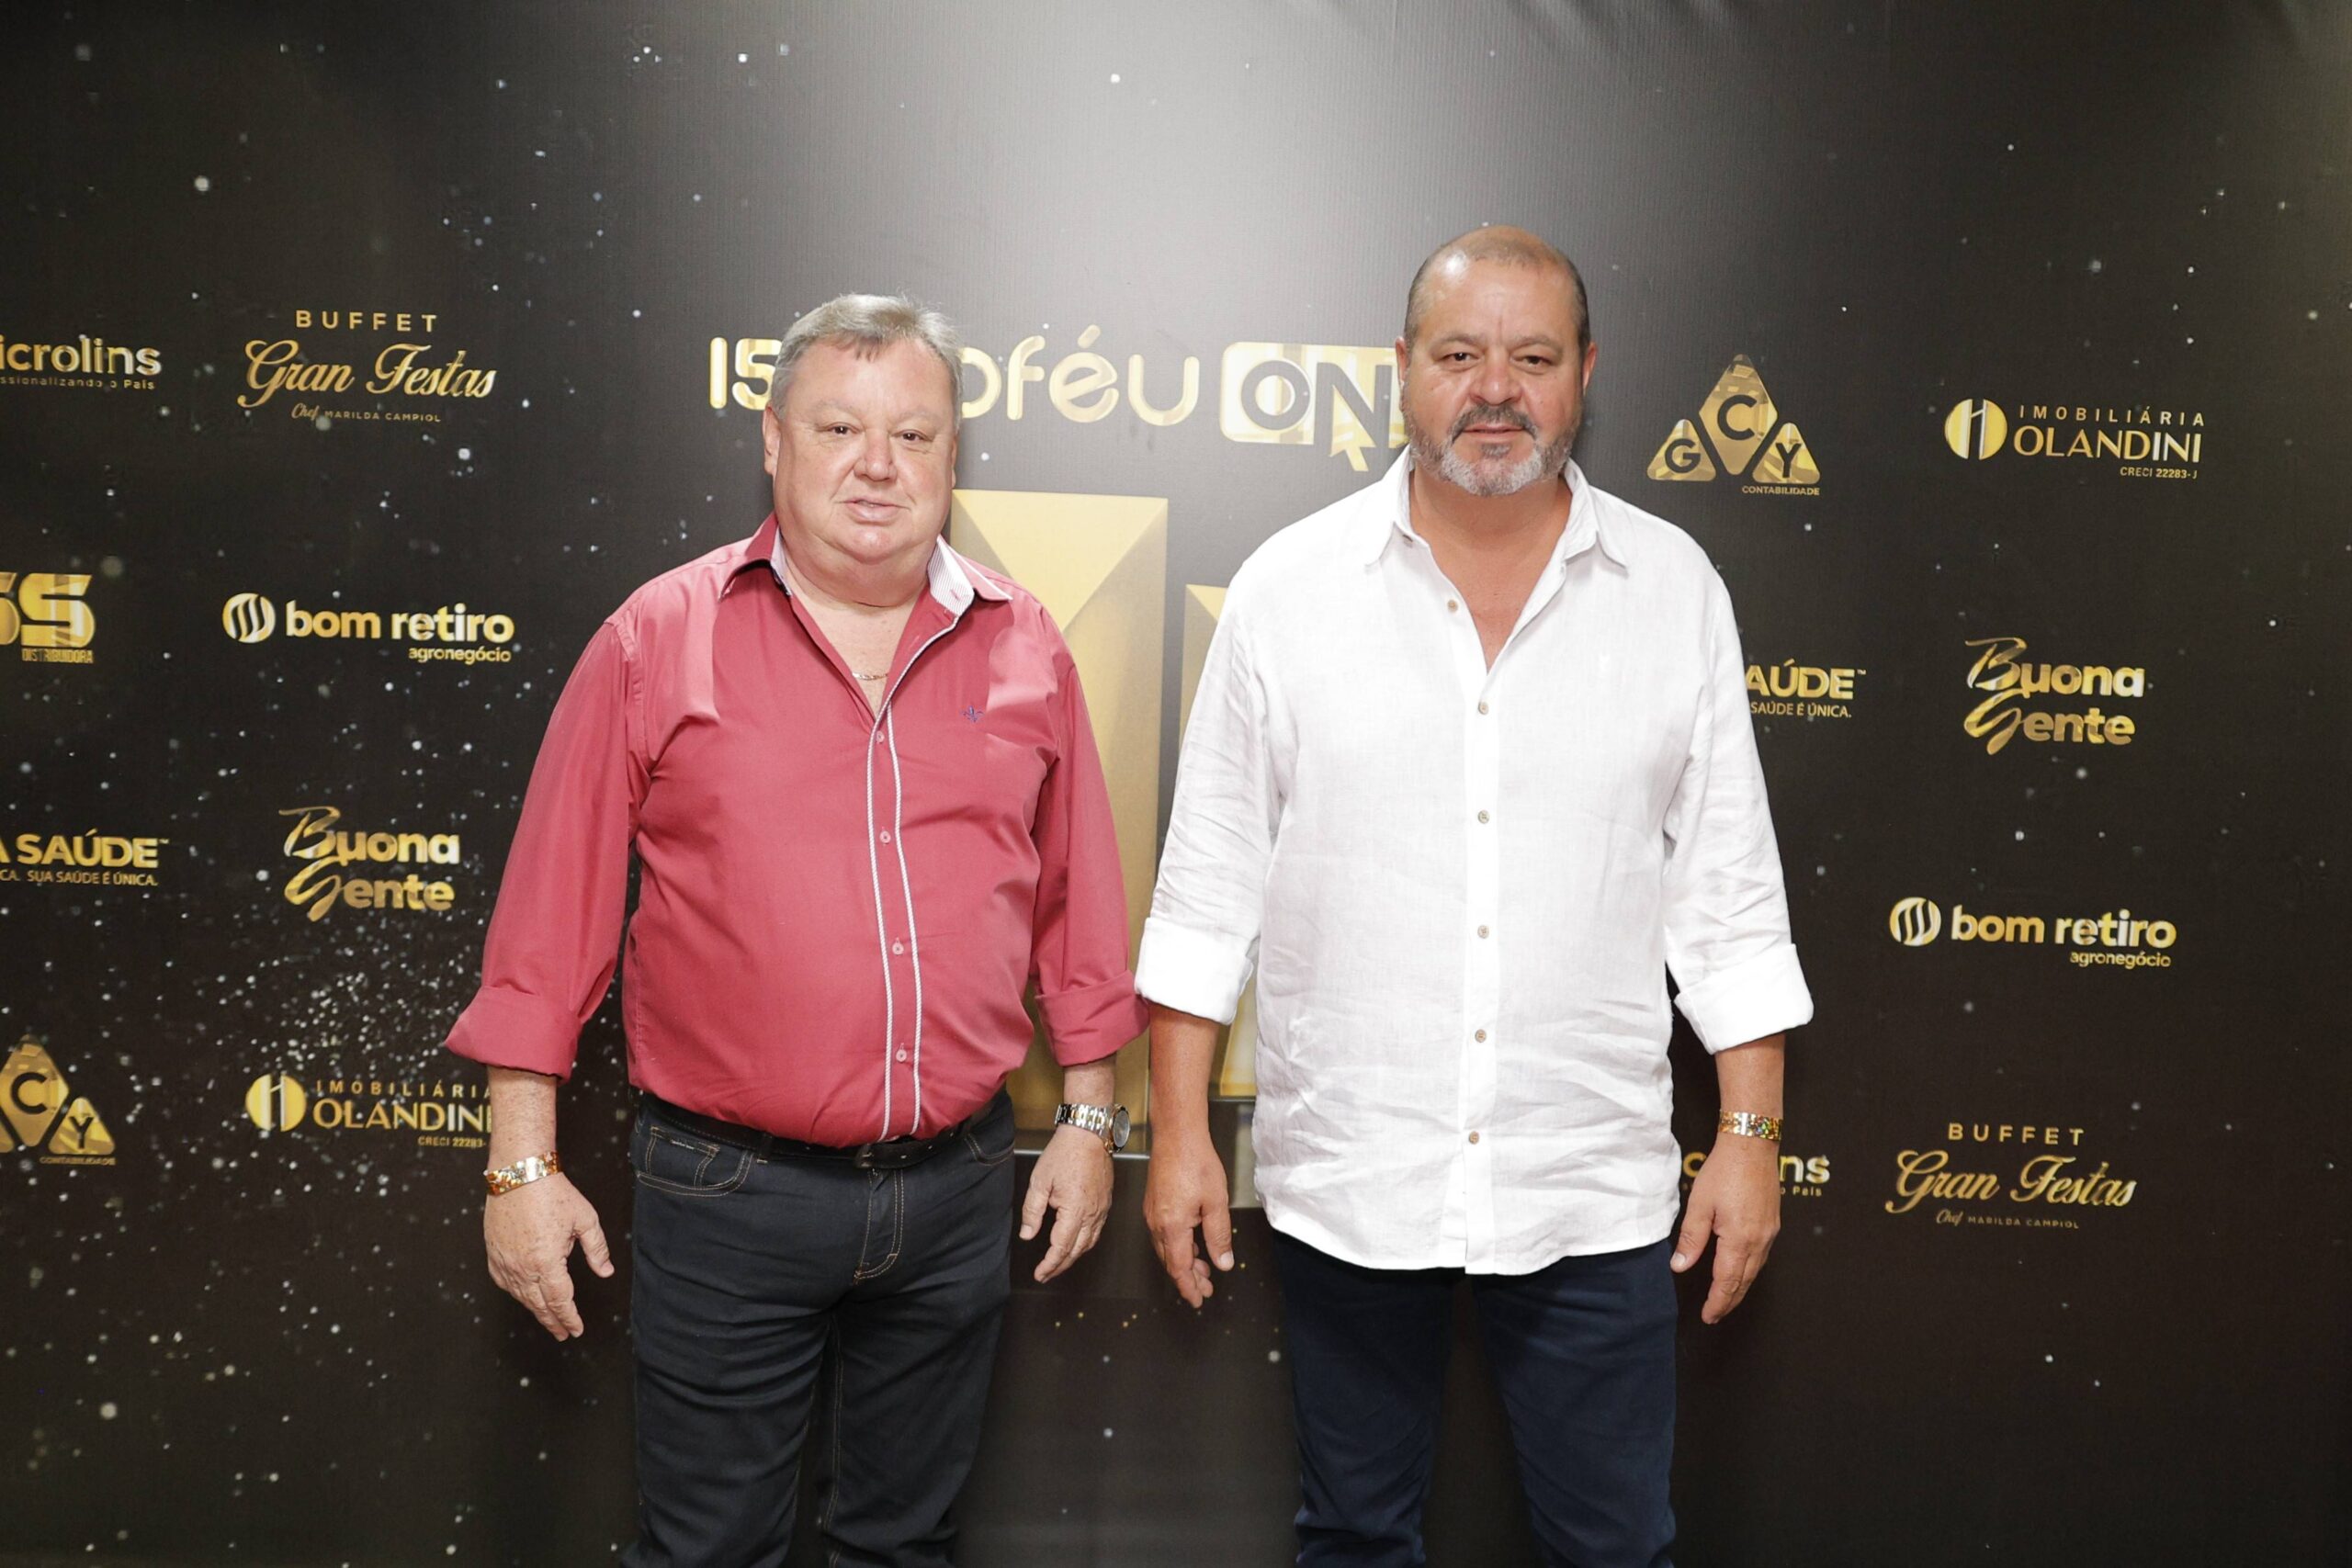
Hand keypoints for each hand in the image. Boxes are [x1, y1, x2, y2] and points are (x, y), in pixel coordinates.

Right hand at [484, 1172, 612, 1339]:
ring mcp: (504, 1261)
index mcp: (547, 1262)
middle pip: (539, 1304)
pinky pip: (503, 1282)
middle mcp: (522, 1267)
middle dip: (553, 1321)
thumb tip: (606, 1271)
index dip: (569, 1318)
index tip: (576, 1329)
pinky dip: (516, 1293)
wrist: (520, 1172)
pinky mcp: (493, 1253)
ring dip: (535, 1310)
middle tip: (563, 1333)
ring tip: (548, 1318)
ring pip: (521, 1296)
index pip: (561, 1301)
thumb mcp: (586, 1220)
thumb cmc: (553, 1193)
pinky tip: (524, 1296)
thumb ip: (597, 1249)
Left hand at [1020, 1125, 1113, 1282]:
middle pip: (1076, 1250)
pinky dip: (1085, 1243)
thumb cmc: (1064, 1154)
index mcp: (1075, 1211)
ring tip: (1059, 1264)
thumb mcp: (1039, 1182)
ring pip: (1089, 1243)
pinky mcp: (1106, 1203)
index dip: (1049, 1264)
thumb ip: (1032, 1211)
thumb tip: (1028, 1235)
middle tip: (1046, 1274)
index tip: (1039, 1274)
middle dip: (1060, 1266)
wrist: (1088, 1134)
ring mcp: (1102, 1209)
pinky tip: (1076, 1243)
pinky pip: (1097, 1231)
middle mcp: (1092, 1214)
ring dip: (1073, 1257)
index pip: (1061, 1248)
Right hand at [1143, 1126, 1233, 1306]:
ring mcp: (1152, 1214)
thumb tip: (1223, 1263)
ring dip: (1184, 1263)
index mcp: (1172, 1227)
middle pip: (1171, 1262)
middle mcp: (1157, 1223)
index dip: (1190, 1288)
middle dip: (1189, 1279)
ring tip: (1204, 1270)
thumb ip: (1219, 1236)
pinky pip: (1163, 1235)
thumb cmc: (1196, 1162)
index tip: (1199, 1300)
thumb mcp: (1216, 1202)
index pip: (1180, 1268)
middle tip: (1206, 1289)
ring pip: (1166, 1250)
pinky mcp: (1153, 1204)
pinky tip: (1192, 1244)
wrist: (1177, 1134)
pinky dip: (1178, 1247)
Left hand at [1671, 1134, 1780, 1323]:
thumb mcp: (1699, 1205)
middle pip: (1744, 1282)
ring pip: (1755, 1271)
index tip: (1708, 1316)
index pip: (1727, 1282)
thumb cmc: (1724, 1171)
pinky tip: (1740, 1271)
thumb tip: (1680, 1266)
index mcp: (1739, 1239)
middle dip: (1728, 1301)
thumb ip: (1691, 1239)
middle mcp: (1759, 1241)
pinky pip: (1761, 1257)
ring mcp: (1769, 1233)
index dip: (1717, 1302)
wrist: (1752, 1145)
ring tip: (1725, 1300)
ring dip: (1740, 1288)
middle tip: (1714, 1316)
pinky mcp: (1772, 1224)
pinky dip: (1749, 1271)